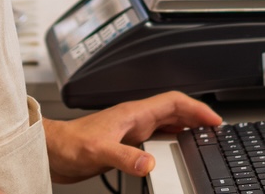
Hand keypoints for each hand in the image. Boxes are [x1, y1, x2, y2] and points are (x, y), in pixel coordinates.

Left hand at [44, 91, 222, 182]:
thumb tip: (150, 163)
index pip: (173, 102)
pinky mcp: (124, 143)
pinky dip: (170, 139)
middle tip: (214, 128)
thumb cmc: (69, 144)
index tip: (213, 119)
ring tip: (200, 135)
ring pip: (165, 122)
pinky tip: (172, 149)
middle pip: (174, 110)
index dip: (196, 108)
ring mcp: (129, 130)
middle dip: (196, 116)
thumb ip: (126, 156)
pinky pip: (155, 137)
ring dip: (185, 126)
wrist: (50, 151)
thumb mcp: (100, 151)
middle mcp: (134, 119)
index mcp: (133, 113)